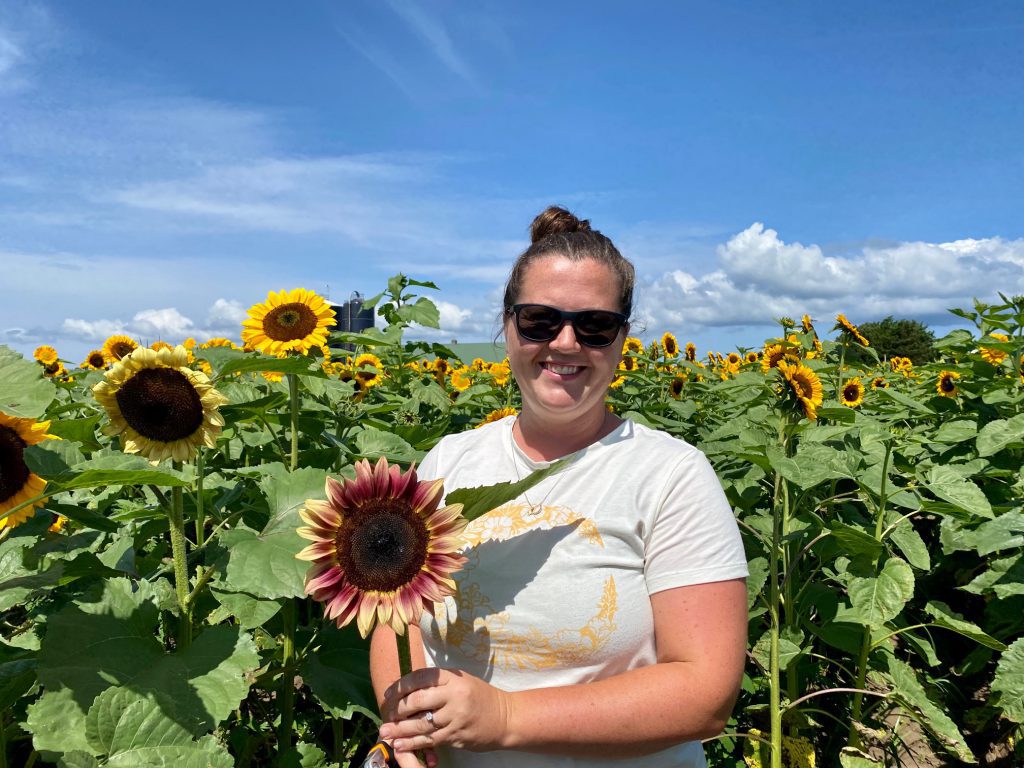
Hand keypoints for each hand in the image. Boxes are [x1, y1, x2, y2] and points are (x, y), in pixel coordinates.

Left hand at [379, 666, 512, 754]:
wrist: (504, 718)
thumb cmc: (479, 696)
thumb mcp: (461, 681)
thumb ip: (438, 682)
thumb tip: (406, 687)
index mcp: (454, 678)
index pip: (421, 677)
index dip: (401, 685)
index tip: (389, 693)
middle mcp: (454, 695)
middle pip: (418, 700)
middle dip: (398, 708)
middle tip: (387, 713)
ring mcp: (456, 717)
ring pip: (421, 723)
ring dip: (400, 729)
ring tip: (385, 731)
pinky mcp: (456, 735)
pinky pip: (430, 740)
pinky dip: (412, 743)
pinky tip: (400, 744)